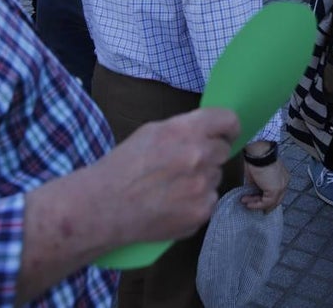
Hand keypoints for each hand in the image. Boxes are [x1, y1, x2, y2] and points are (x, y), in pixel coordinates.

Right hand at [100, 108, 240, 242]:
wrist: (104, 207)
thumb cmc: (123, 166)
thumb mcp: (151, 132)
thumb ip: (184, 129)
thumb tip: (208, 131)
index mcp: (185, 130)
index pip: (228, 120)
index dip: (228, 127)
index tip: (226, 133)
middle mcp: (199, 156)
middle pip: (223, 151)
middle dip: (209, 154)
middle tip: (186, 163)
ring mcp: (202, 186)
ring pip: (215, 177)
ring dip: (202, 179)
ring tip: (173, 186)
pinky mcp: (202, 212)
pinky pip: (210, 200)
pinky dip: (196, 202)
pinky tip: (173, 204)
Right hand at [241, 157, 288, 212]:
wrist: (258, 152)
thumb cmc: (256, 158)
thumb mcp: (256, 174)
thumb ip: (257, 184)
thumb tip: (252, 192)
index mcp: (281, 176)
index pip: (276, 192)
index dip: (266, 198)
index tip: (256, 201)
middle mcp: (284, 182)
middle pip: (275, 199)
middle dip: (263, 204)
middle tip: (252, 205)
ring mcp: (282, 187)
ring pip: (271, 202)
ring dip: (257, 205)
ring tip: (247, 203)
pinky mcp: (276, 190)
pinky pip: (267, 202)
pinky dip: (257, 205)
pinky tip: (249, 204)